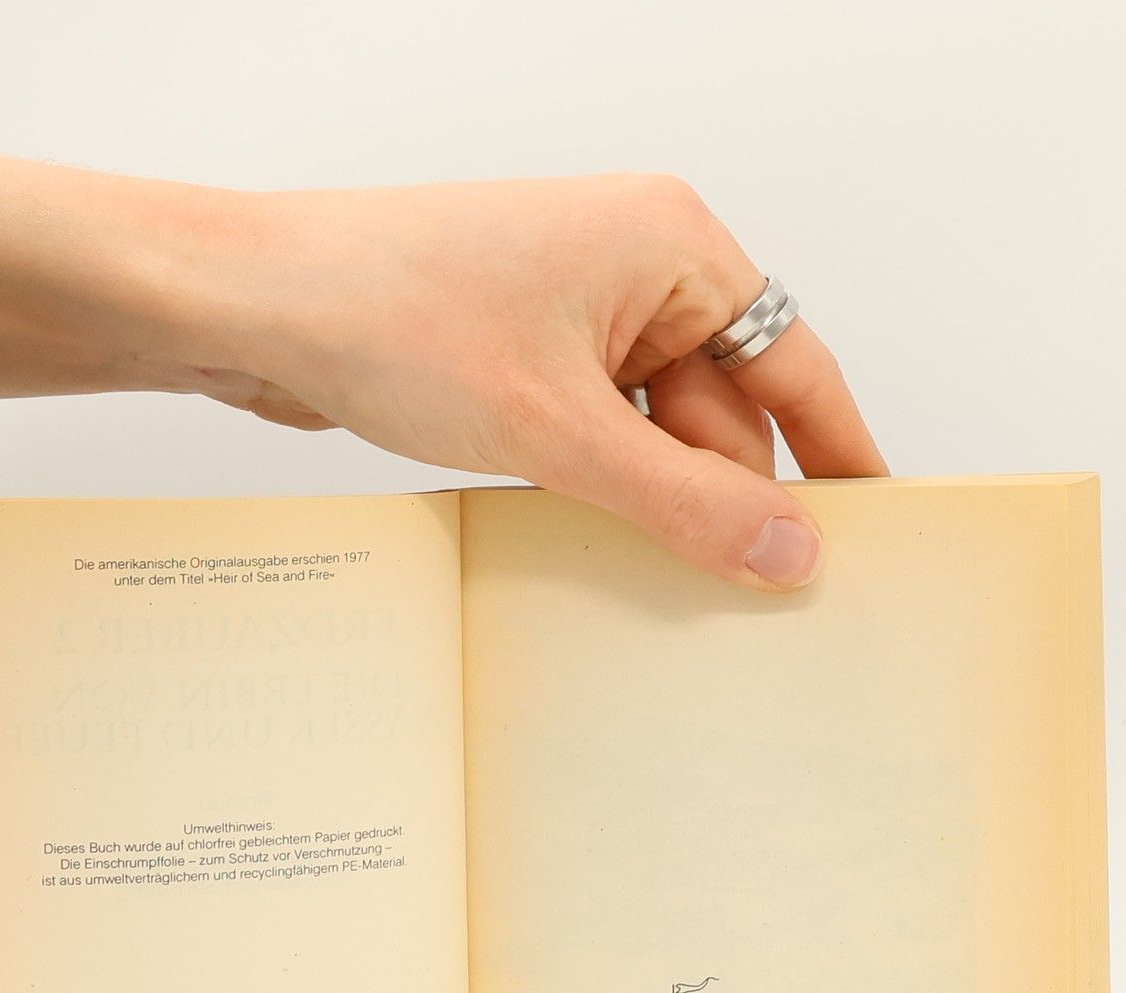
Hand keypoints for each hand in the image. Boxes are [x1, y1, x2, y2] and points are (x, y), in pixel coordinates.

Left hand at [0, 152, 882, 588]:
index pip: (793, 366)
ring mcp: (566, 323)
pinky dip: (594, 503)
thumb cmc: (393, 315)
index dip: (835, 458)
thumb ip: (681, 500)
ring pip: (647, 440)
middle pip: (718, 415)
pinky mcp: (512, 368)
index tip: (873, 535)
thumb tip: (788, 554)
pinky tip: (595, 567)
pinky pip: (585, 448)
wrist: (253, 309)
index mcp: (671, 247)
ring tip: (676, 607)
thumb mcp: (559, 427)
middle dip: (728, 506)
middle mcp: (630, 275)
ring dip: (653, 514)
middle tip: (760, 612)